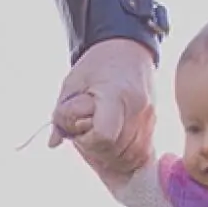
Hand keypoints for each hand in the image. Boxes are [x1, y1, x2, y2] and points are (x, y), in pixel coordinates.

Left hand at [50, 38, 155, 175]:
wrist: (128, 49)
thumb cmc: (98, 64)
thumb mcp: (72, 83)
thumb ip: (62, 114)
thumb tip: (53, 142)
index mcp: (116, 95)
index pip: (104, 137)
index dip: (89, 142)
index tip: (80, 132)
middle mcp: (138, 110)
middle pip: (117, 151)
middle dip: (98, 150)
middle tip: (87, 134)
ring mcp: (150, 119)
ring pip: (132, 157)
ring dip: (112, 156)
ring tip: (100, 139)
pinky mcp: (154, 125)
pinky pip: (142, 153)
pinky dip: (127, 155)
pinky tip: (114, 145)